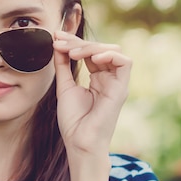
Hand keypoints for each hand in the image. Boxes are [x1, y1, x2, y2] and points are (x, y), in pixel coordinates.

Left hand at [52, 31, 131, 180]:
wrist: (79, 142)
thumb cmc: (73, 120)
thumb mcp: (64, 86)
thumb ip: (62, 66)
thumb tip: (57, 44)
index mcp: (98, 79)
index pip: (89, 52)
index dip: (73, 42)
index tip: (55, 38)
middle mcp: (109, 79)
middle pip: (99, 49)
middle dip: (78, 42)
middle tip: (59, 42)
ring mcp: (116, 83)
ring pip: (111, 51)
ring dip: (90, 47)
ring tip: (71, 53)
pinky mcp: (121, 89)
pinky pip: (125, 63)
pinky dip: (109, 55)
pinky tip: (91, 58)